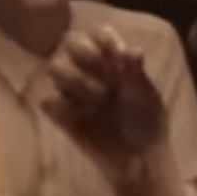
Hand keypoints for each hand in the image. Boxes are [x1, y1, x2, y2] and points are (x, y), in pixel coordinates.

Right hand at [40, 28, 167, 175]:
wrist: (140, 160)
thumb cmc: (147, 124)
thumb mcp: (148, 97)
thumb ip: (136, 73)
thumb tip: (131, 48)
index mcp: (113, 62)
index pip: (99, 35)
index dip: (103, 40)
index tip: (116, 56)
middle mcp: (91, 71)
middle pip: (70, 43)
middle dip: (84, 54)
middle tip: (103, 75)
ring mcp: (74, 93)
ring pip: (55, 67)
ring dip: (74, 79)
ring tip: (96, 100)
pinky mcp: (63, 116)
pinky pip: (48, 102)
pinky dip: (62, 106)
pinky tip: (81, 116)